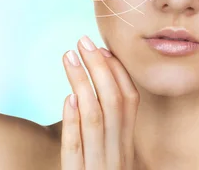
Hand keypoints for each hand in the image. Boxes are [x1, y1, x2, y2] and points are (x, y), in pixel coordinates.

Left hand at [60, 36, 139, 168]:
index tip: (103, 49)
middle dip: (99, 67)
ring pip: (94, 118)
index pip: (130, 100)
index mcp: (126, 145)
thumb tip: (86, 91)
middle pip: (114, 102)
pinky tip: (67, 98)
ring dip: (82, 82)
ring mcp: (98, 165)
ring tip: (69, 57)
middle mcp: (117, 154)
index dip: (119, 72)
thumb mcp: (108, 155)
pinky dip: (72, 121)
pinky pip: (75, 147)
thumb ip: (104, 130)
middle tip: (83, 42)